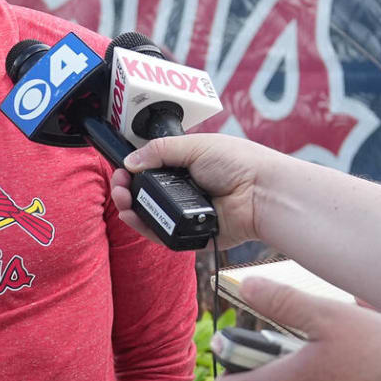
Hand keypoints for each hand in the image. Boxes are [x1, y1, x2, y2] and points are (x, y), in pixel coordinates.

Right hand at [110, 133, 281, 249]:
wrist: (261, 192)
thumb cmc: (240, 164)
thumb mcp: (195, 145)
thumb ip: (159, 150)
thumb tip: (130, 161)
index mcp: (185, 169)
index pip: (149, 172)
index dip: (132, 171)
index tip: (122, 170)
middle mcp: (183, 192)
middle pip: (143, 196)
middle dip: (125, 190)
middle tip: (119, 186)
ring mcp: (184, 215)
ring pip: (147, 216)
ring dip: (130, 208)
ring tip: (123, 200)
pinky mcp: (188, 235)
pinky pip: (159, 234)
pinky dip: (143, 227)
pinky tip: (133, 215)